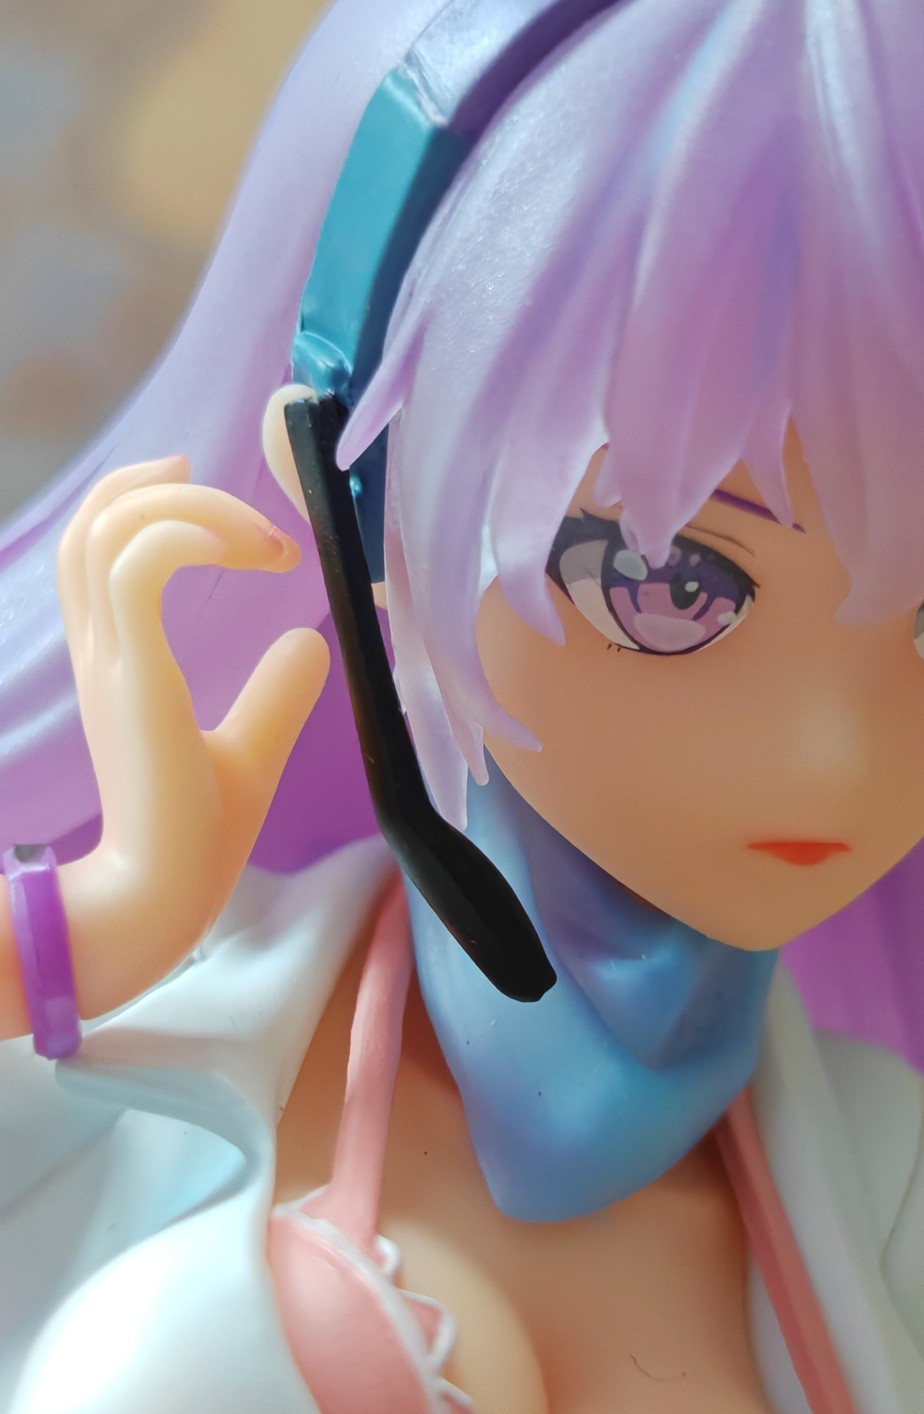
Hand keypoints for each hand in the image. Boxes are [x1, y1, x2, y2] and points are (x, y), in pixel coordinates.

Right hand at [54, 456, 328, 1017]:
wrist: (167, 896)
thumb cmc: (197, 836)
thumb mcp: (249, 748)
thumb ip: (273, 695)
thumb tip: (308, 643)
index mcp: (117, 661)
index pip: (96, 548)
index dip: (141, 500)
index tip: (203, 487)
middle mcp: (102, 651)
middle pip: (95, 524)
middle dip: (163, 488)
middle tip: (244, 508)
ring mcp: (111, 662)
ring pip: (112, 533)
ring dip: (193, 510)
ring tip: (265, 542)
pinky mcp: (134, 680)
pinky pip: (136, 570)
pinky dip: (186, 537)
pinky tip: (244, 555)